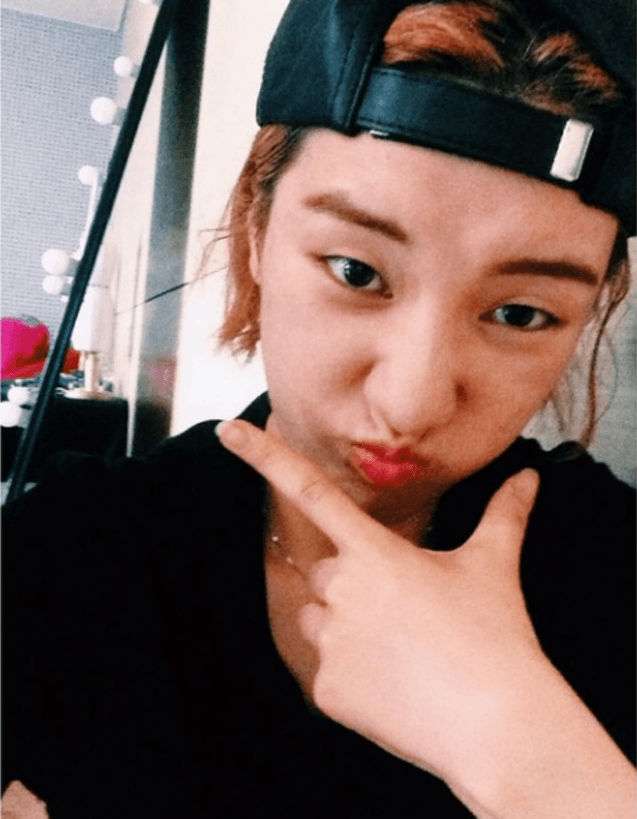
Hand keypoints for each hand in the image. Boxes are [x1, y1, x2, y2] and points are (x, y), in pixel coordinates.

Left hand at [216, 419, 543, 783]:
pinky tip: (395, 687)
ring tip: (401, 650)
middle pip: (327, 573)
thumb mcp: (493, 565)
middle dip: (357, 586)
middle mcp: (341, 590)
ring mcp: (330, 642)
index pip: (311, 491)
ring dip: (345, 627)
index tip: (228, 431)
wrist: (496, 723)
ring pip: (318, 620)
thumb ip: (504, 513)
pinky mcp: (327, 690)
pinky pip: (328, 670)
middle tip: (408, 615)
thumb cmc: (495, 636)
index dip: (266, 457)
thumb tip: (528, 478)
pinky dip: (354, 676)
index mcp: (375, 552)